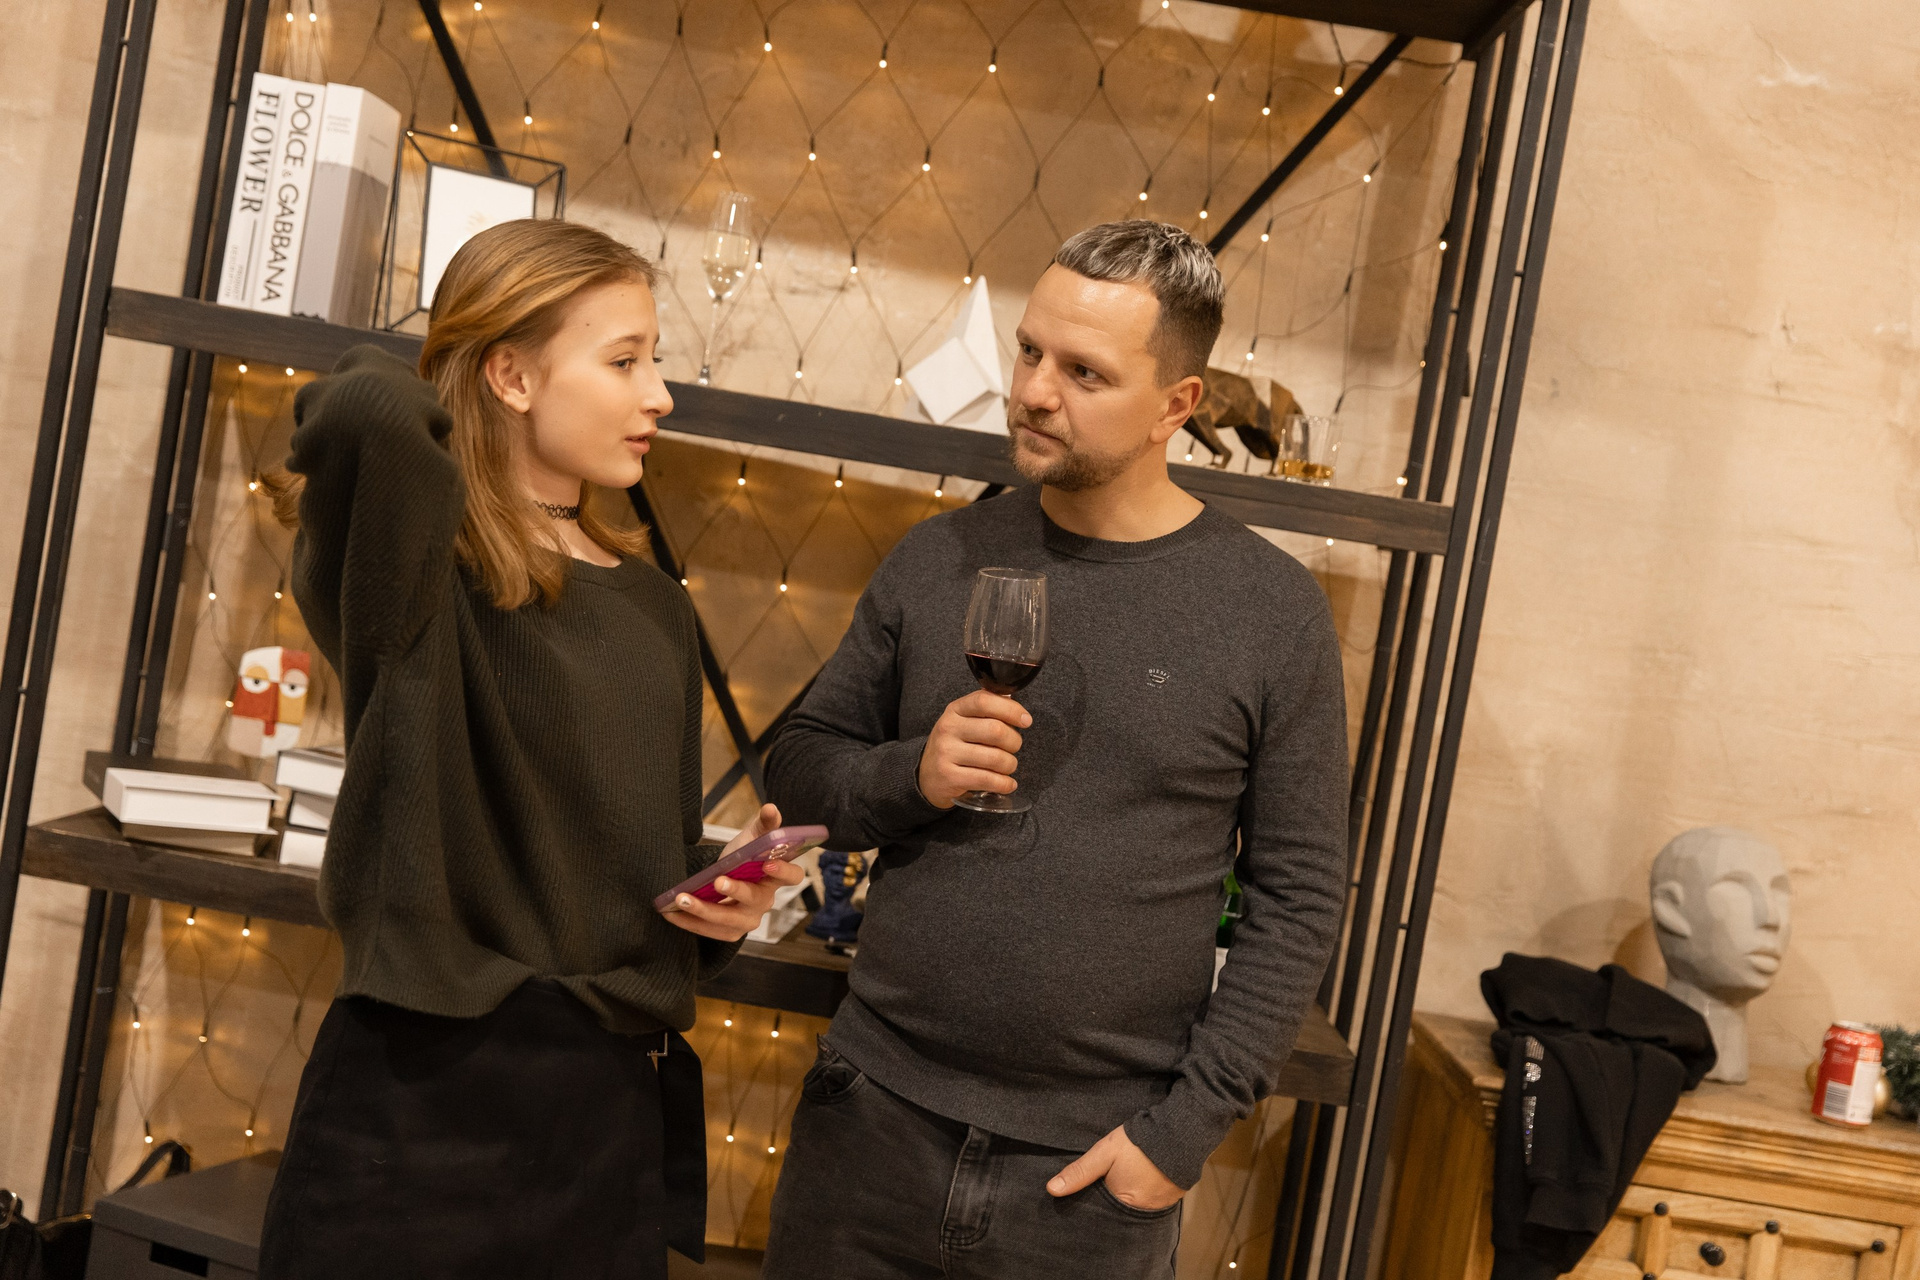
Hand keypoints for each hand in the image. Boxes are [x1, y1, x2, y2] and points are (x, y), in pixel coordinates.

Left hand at [665, 803, 807, 941]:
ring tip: (682, 899)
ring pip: (729, 921)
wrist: (722, 876)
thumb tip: (771, 808)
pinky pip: (711, 931)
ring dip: (704, 911)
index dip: (783, 871)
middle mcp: (765, 901)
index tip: (768, 862)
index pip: (792, 876)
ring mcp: (748, 919)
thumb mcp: (751, 837)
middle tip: (717, 880)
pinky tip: (671, 912)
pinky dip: (690, 922)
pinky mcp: (730, 931)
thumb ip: (764, 823)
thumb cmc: (742, 857)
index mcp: (776, 877)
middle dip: (736, 891)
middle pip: (755, 900)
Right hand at [917, 690, 1031, 807]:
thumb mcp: (963, 721)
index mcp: (955, 710)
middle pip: (996, 730)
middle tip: (1013, 748)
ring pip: (995, 758)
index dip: (1011, 710)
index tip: (1026, 721)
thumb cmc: (955, 745)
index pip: (985, 701)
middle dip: (1014, 742)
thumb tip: (1016, 706)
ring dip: (1010, 765)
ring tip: (1007, 766)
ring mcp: (946, 753)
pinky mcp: (949, 777)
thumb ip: (987, 711)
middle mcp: (948, 728)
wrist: (927, 776)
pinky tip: (1008, 784)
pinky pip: (987, 780)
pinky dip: (1004, 784)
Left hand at [1046, 1124, 1183, 1211]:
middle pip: (1120, 1211)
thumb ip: (1080, 1172)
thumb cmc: (1138, 1142)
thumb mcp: (1104, 1153)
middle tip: (1109, 1184)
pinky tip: (1142, 1179)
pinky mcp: (1174, 1197)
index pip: (1103, 1213)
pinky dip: (1147, 1193)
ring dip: (1131, 1196)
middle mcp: (1144, 1212)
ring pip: (1137, 1206)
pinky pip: (1154, 1201)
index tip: (1090, 1194)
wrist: (1179, 1130)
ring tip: (1126, 1181)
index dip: (1096, 1204)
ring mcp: (1161, 1205)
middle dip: (1113, 1201)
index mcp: (1124, 1203)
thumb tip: (1051, 1190)